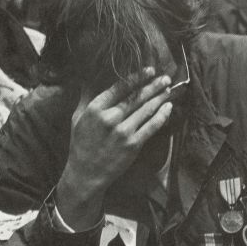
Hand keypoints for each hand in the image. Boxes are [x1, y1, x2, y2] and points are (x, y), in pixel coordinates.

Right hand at [56, 68, 172, 229]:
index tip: (149, 70)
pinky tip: (169, 108)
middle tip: (165, 78)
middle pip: (137, 97)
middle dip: (153, 85)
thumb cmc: (81, 145)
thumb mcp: (77, 117)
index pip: (120, 87)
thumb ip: (86, 97)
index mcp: (96, 108)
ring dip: (160, 98)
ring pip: (146, 109)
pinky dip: (162, 116)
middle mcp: (110, 118)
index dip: (137, 77)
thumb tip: (90, 77)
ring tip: (169, 90)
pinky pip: (151, 127)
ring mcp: (123, 132)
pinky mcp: (133, 145)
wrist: (86, 174)